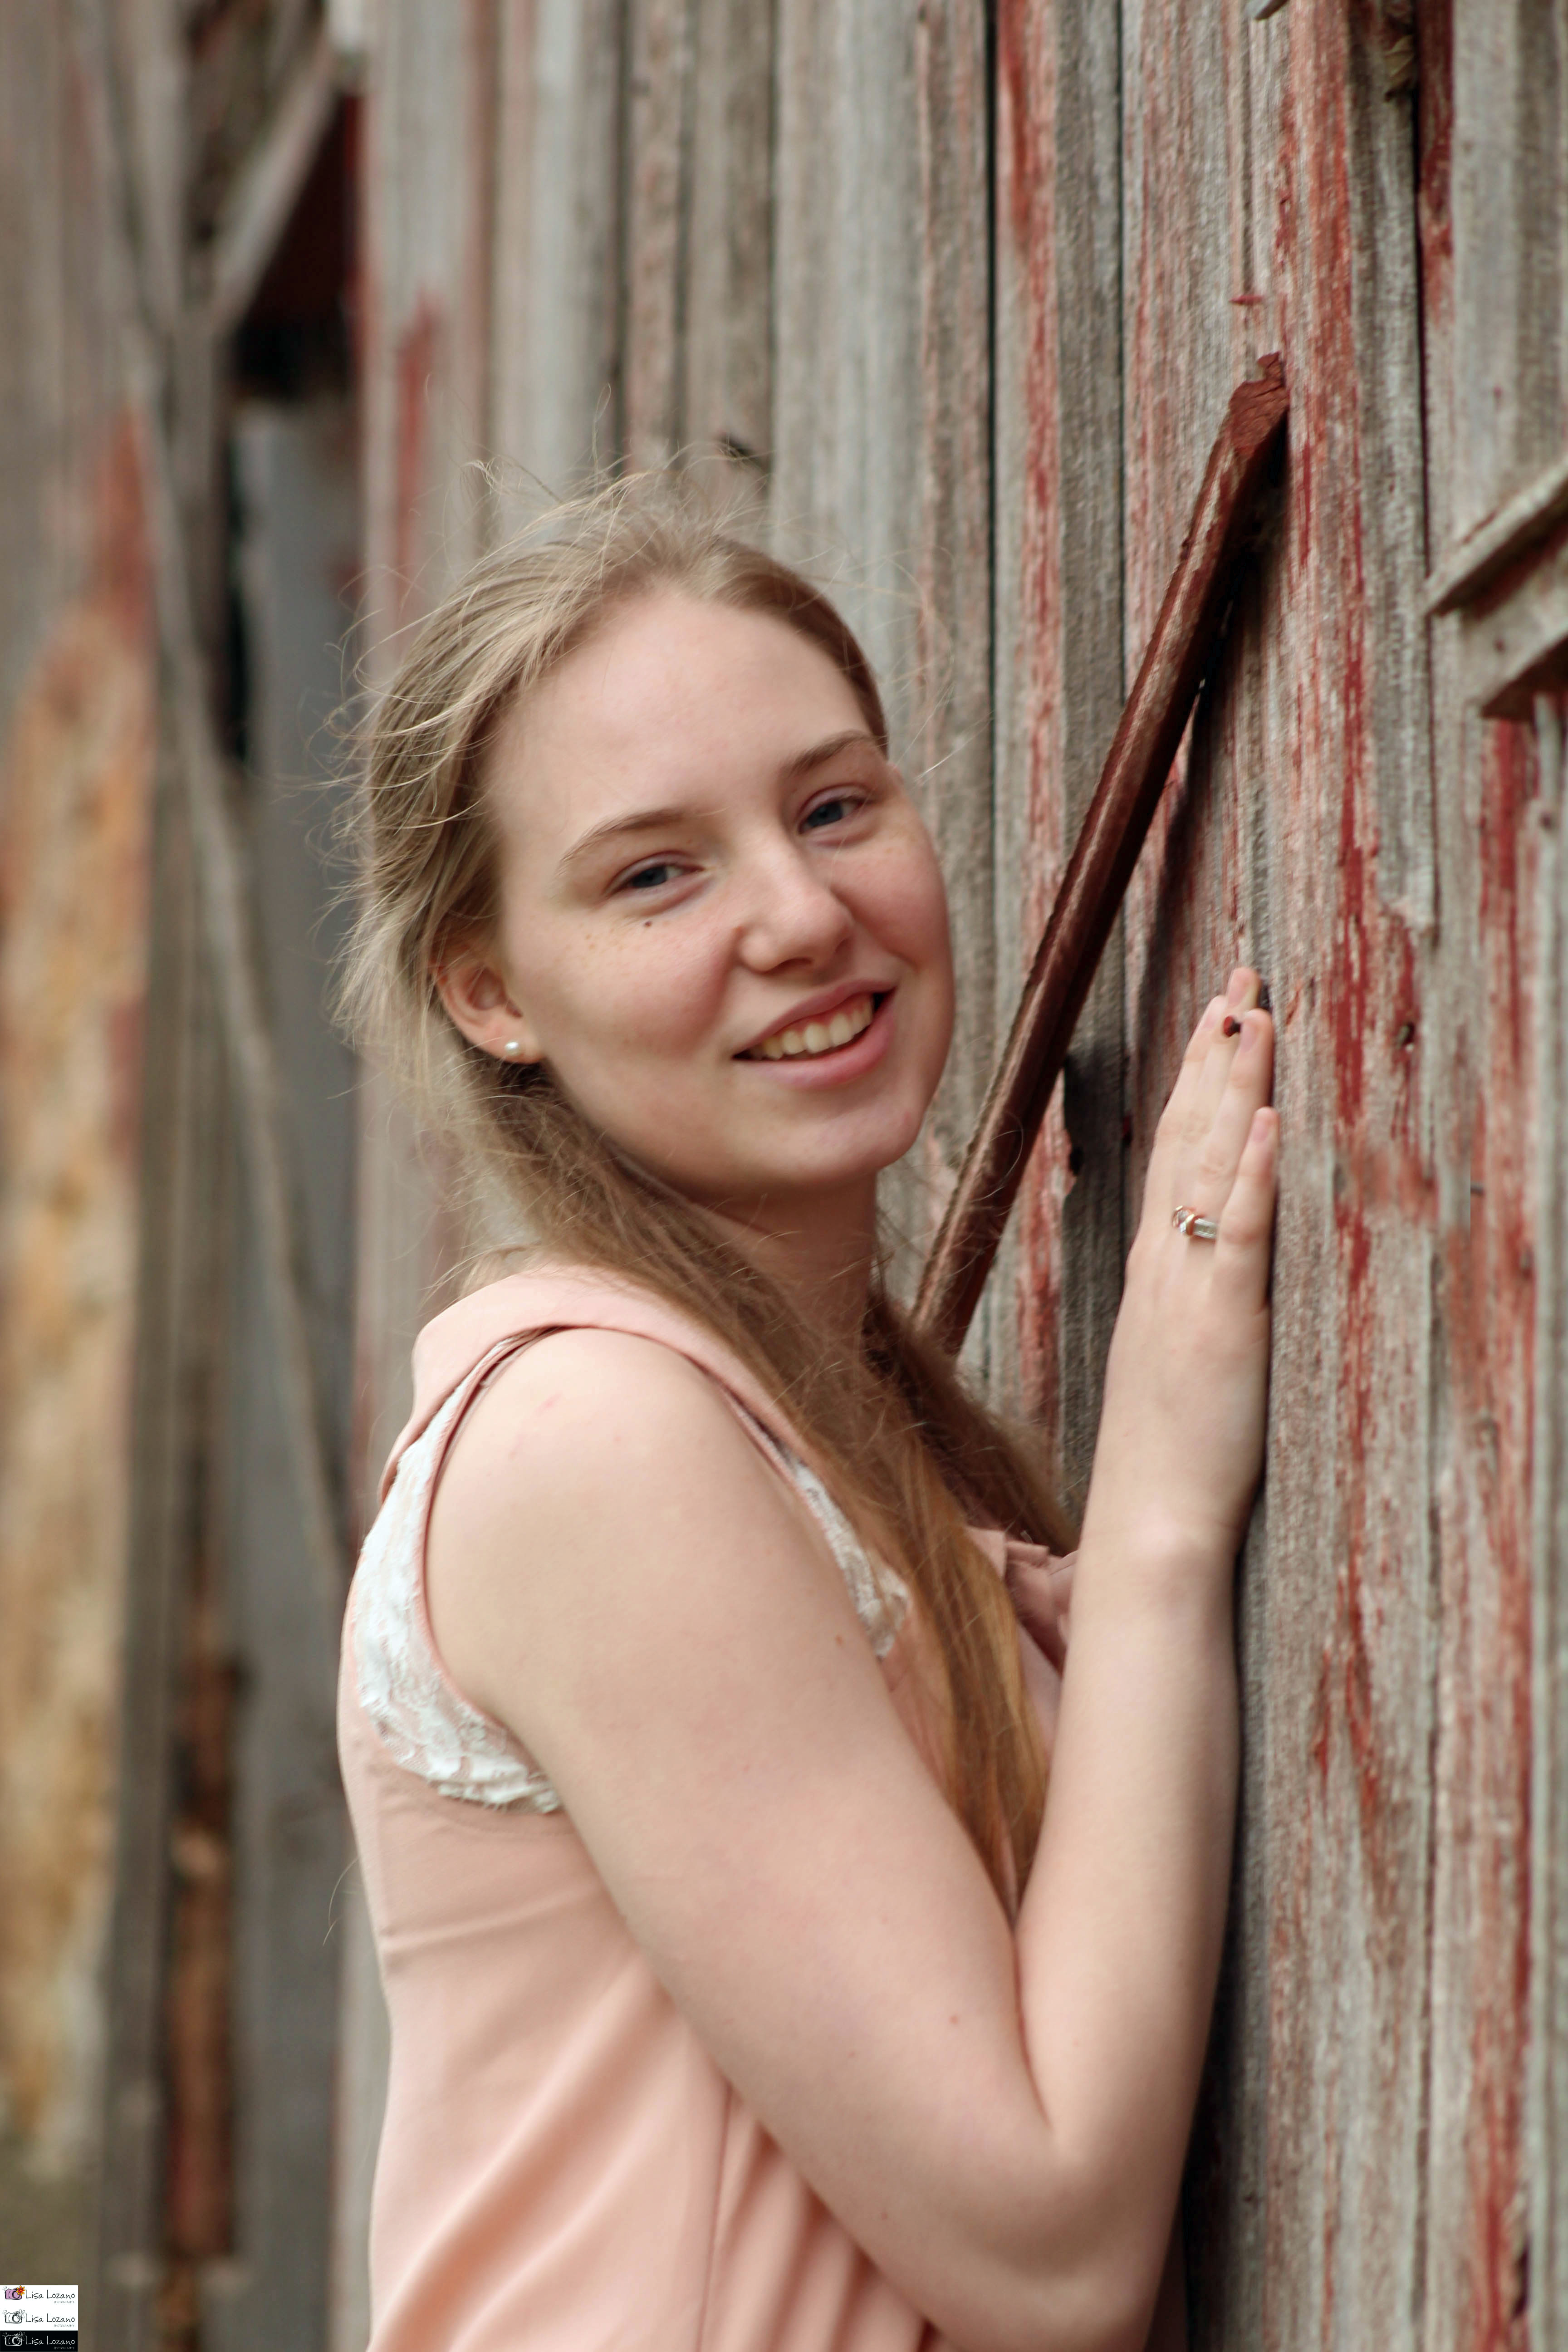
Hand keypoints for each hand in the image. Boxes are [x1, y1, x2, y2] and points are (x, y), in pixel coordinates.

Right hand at [1082, 966, 1277, 1565]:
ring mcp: (1189, 1291)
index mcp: (1153, 1273)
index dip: (1193, 1081)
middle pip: (1186, 1138)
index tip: (1215, 1017)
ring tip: (1254, 1016)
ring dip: (1234, 1088)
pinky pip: (1239, 1236)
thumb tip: (1205, 1269)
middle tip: (1239, 979)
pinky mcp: (1224, 1325)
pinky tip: (1271, 1121)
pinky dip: (1254, 1175)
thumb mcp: (1170, 1363)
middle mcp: (1164, 1267)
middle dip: (1215, 1055)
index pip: (1171, 1153)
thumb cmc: (1166, 1457)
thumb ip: (1186, 1307)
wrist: (1151, 1523)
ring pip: (1210, 1169)